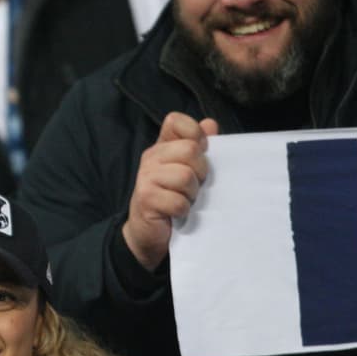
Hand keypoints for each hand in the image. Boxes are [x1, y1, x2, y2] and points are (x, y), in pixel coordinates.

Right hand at [122, 112, 219, 270]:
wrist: (150, 234)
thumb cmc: (173, 199)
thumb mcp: (188, 171)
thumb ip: (199, 147)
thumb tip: (210, 124)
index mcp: (162, 147)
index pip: (176, 121)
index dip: (195, 134)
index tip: (201, 153)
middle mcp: (151, 158)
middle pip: (189, 150)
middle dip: (200, 171)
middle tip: (194, 186)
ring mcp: (145, 177)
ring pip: (185, 176)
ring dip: (192, 194)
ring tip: (186, 200)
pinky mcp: (146, 198)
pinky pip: (178, 201)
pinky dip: (184, 210)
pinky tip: (178, 213)